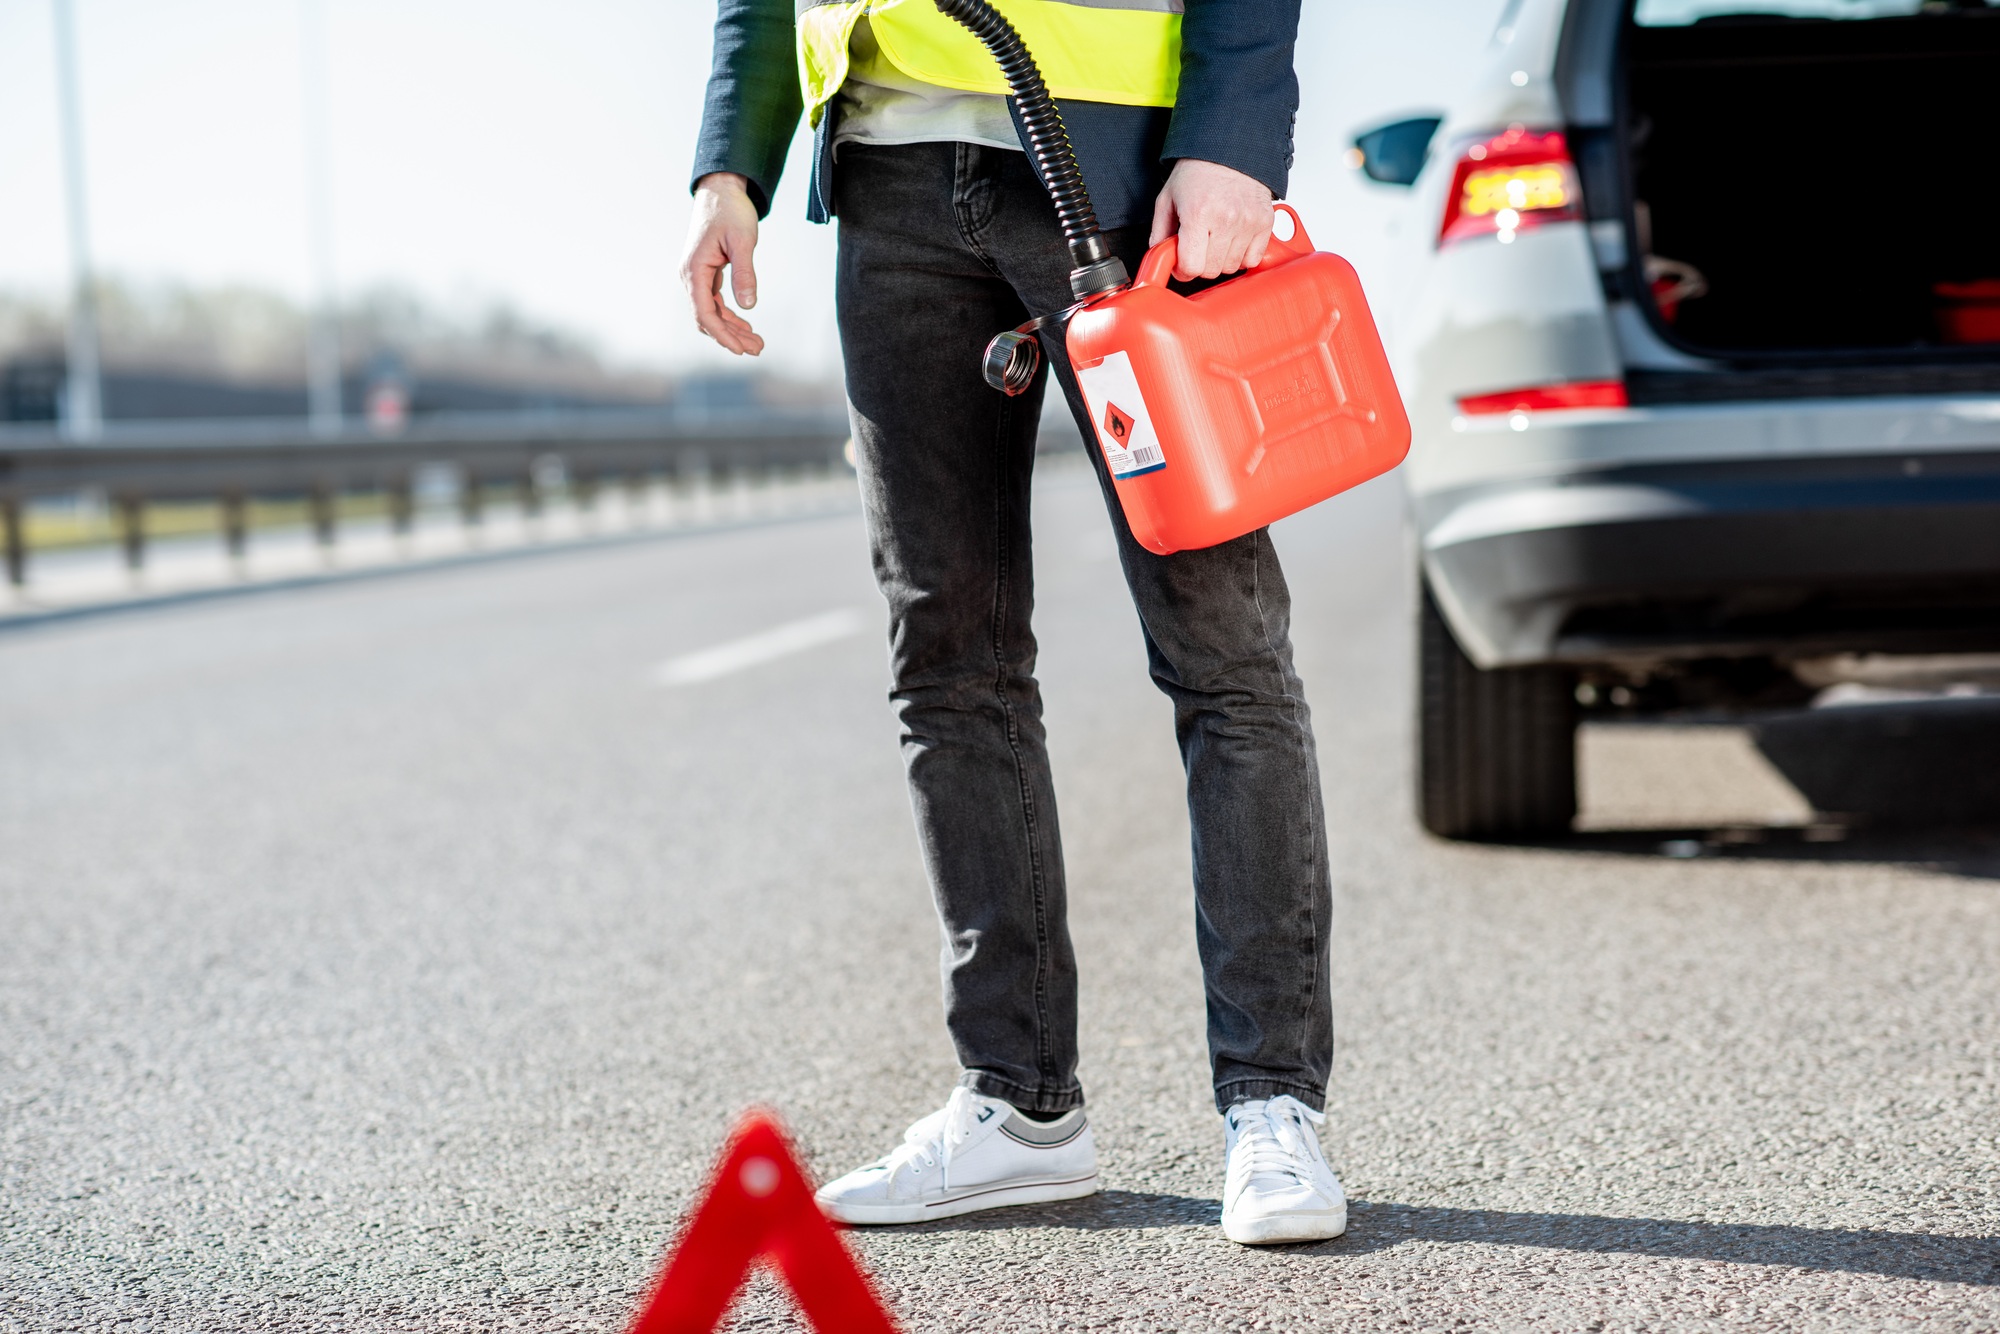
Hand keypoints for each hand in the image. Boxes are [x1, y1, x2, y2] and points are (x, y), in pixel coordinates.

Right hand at [680, 172, 763, 355]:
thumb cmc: (731, 212)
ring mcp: (696, 276)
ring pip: (711, 313)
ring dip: (732, 329)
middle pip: (707, 319)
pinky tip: (746, 326)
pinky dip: (729, 316)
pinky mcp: (704, 274)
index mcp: (694, 270)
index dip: (722, 335)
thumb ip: (744, 274)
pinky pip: (714, 302)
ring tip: (757, 343)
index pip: (705, 314)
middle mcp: (690, 276)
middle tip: (758, 350)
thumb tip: (749, 306)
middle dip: (731, 337)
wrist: (721, 190)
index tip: (741, 351)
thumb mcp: (743, 241)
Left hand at [1149, 159, 1275, 280]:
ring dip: (1220, 260)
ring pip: (1231, 267)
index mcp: (1198, 214)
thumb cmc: (1197, 171)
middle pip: (1211, 271)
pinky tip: (1232, 241)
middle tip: (1197, 247)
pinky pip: (1252, 259)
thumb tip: (1159, 259)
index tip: (1182, 263)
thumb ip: (1159, 233)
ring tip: (1215, 239)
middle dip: (1200, 264)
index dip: (1183, 270)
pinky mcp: (1264, 222)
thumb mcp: (1167, 199)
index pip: (1192, 266)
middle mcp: (1225, 219)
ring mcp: (1247, 222)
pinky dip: (1242, 256)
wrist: (1228, 149)